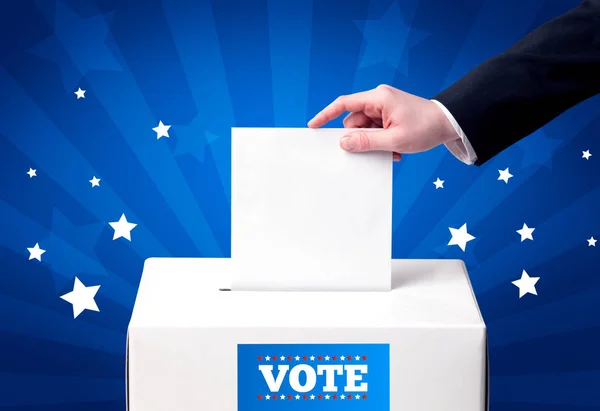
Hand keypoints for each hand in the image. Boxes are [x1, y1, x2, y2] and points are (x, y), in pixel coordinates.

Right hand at [307, 84, 459, 160]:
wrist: (449, 124)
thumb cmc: (425, 128)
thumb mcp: (394, 140)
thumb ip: (366, 142)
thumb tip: (343, 143)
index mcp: (378, 98)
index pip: (344, 104)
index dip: (326, 115)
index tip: (313, 126)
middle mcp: (379, 99)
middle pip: (355, 121)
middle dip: (360, 138)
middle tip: (373, 149)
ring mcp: (385, 108)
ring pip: (365, 129)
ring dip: (373, 143)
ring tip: (391, 151)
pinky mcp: (390, 116)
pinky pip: (376, 131)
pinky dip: (381, 142)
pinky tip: (395, 149)